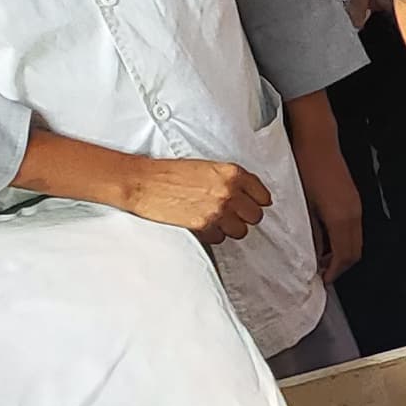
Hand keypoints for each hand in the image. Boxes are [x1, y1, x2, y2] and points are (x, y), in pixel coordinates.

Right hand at [117, 154, 272, 246]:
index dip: (257, 201)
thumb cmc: (169, 173)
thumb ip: (229, 180)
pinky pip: (220, 238)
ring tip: (214, 219)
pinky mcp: (204, 226)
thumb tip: (248, 195)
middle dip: (244, 216)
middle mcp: (228, 191)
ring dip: (229, 227)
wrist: (143, 182)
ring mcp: (217, 210)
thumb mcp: (206, 167)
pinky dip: (213, 234)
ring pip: (240, 230)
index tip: (253, 204)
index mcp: (231, 173)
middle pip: (255, 216)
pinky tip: (201, 223)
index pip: (262, 195)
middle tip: (231, 213)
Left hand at [291, 111, 364, 281]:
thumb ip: (310, 232)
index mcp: (340, 218)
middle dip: (341, 266)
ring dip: (342, 253)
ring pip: (355, 240)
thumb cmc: (306, 169)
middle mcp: (353, 214)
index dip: (334, 271)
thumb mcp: (303, 205)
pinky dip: (343, 240)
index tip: (322, 280)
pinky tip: (326, 239)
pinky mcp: (353, 199)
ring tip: (321, 258)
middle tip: (322, 273)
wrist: (318, 141)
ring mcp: (356, 206)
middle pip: (354, 252)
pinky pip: (353, 228)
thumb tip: (311, 253)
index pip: (343, 256)